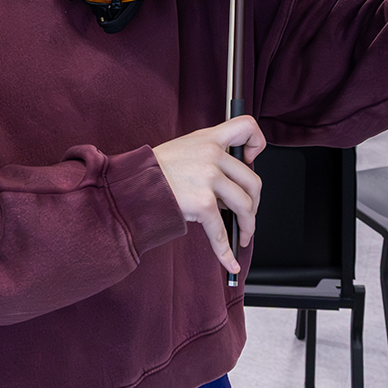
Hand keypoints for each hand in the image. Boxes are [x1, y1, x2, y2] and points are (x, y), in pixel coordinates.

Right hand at [152, 116, 265, 273]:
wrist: (132, 184)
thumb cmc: (154, 171)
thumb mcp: (185, 148)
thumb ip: (210, 155)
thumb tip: (232, 181)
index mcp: (209, 138)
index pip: (246, 127)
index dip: (255, 143)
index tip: (251, 159)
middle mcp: (212, 155)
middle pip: (253, 180)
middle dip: (255, 203)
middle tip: (247, 214)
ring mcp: (209, 178)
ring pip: (245, 206)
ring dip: (247, 226)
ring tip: (242, 235)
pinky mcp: (203, 203)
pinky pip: (222, 231)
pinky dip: (227, 250)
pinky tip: (230, 259)